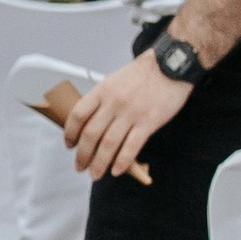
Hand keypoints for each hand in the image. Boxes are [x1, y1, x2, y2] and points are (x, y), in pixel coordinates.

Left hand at [64, 50, 191, 179]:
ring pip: (109, 144)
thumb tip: (89, 123)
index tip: (69, 145)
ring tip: (95, 174)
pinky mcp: (149, 122)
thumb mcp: (114, 80)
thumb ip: (101, 100)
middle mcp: (114, 102)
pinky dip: (122, 162)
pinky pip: (132, 147)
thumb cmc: (142, 74)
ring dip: (99, 163)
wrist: (171, 65)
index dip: (70, 133)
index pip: (77, 115)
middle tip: (80, 166)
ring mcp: (131, 113)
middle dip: (82, 155)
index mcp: (102, 90)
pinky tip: (116, 171)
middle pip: (91, 134)